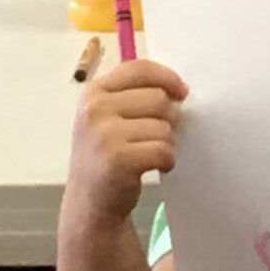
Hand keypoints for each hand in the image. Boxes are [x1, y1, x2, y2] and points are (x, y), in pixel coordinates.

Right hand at [65, 60, 187, 230]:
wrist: (89, 202)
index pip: (140, 69)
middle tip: (154, 136)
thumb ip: (135, 94)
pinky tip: (152, 168)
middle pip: (159, 98)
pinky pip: (164, 150)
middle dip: (168, 117)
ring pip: (164, 126)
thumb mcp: (108, 116)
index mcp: (93, 92)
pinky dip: (167, 161)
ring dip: (166, 142)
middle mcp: (94, 109)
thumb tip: (180, 89)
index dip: (167, 78)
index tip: (181, 92)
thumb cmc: (106, 153)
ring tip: (146, 154)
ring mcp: (104, 135)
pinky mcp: (118, 160)